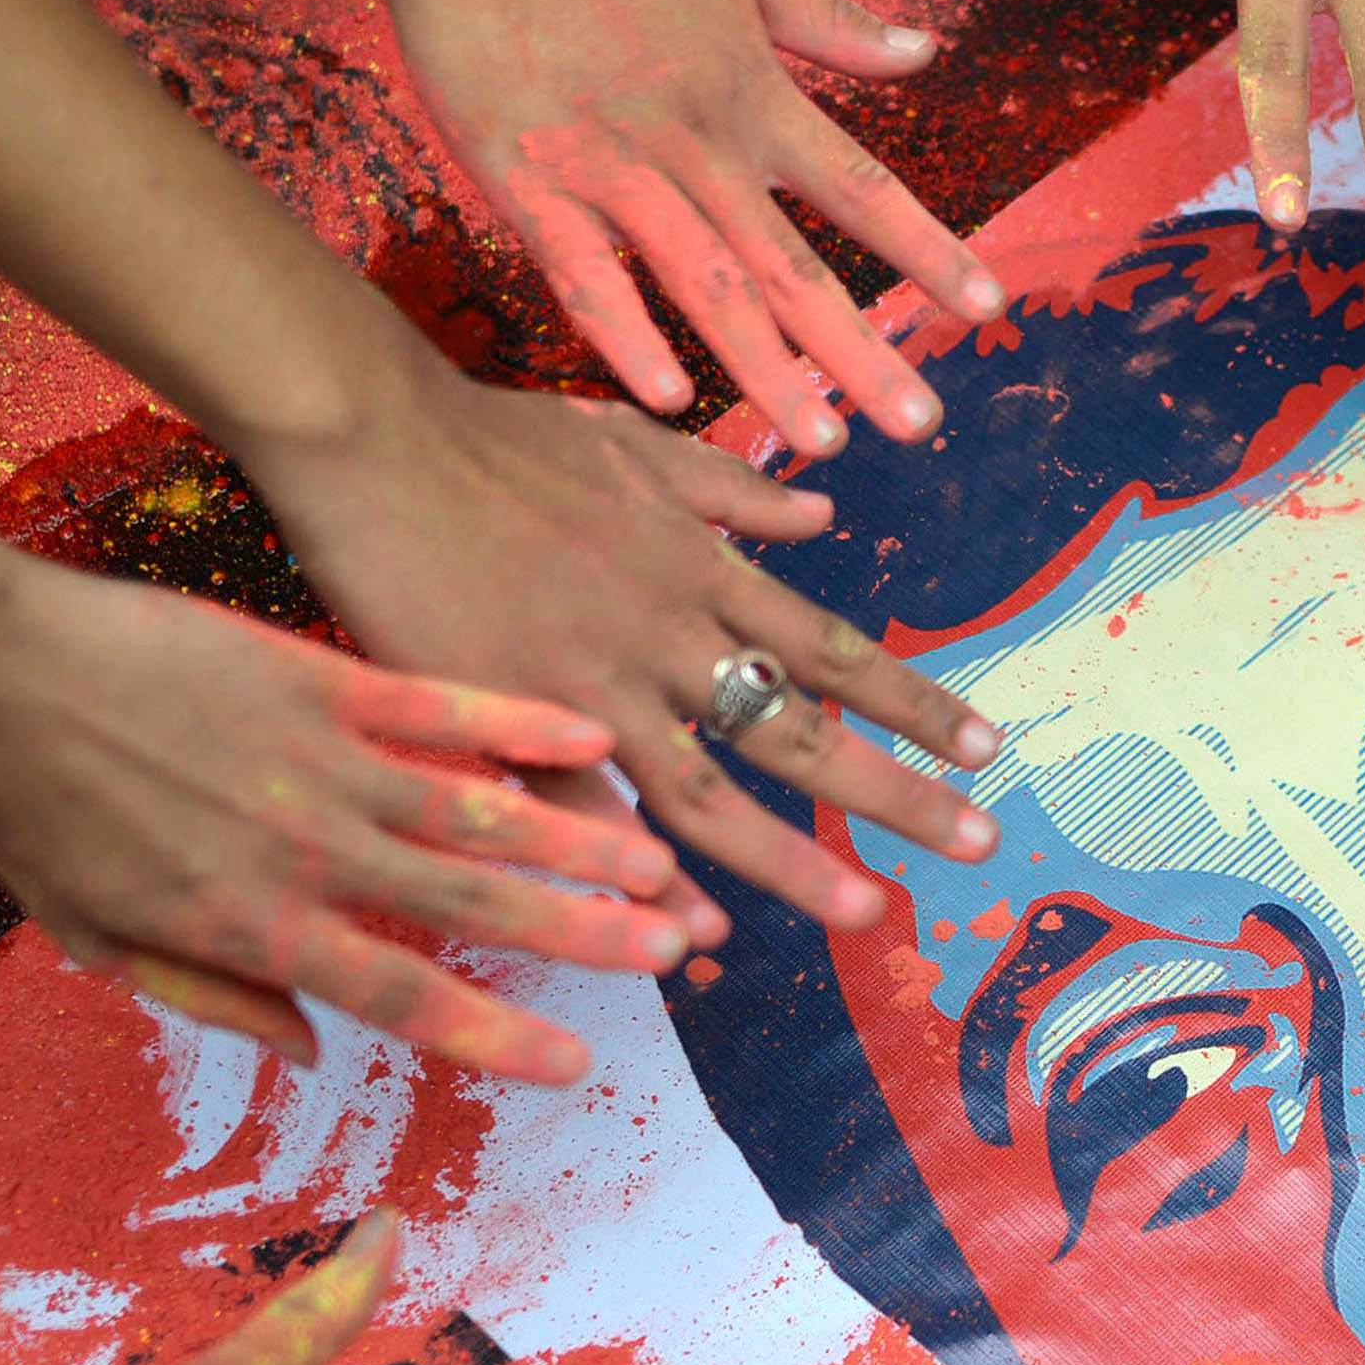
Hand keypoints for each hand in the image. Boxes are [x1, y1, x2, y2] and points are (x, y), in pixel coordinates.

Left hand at [0, 558, 680, 1082]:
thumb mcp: (96, 935)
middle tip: (671, 953)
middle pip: (471, 909)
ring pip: (477, 813)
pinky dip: (518, 724)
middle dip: (582, 936)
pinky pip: (440, 707)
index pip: (402, 997)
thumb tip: (313, 1054)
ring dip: (577, 841)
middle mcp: (311, 852)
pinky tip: (590, 738)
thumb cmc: (32, 807)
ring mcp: (326, 761)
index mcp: (255, 924)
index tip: (577, 1063)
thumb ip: (212, 996)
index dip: (496, 1035)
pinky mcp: (323, 681)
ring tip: (660, 862)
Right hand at [251, 372, 1002, 941]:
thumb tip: (821, 513)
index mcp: (700, 572)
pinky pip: (592, 808)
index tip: (985, 747)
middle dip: (895, 791)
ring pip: (712, 786)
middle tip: (979, 842)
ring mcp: (596, 683)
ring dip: (792, 859)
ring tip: (865, 913)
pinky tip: (686, 928)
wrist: (378, 437)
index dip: (913, 702)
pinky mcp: (514, 715)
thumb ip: (730, 489)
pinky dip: (639, 868)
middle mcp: (669, 635)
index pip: (833, 648)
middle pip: (800, 728)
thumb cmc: (500, 438)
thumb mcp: (638, 444)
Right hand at [367, 0, 1003, 449]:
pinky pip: (584, 273)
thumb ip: (832, 17)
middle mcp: (698, 144)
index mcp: (753, 95)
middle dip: (861, 352)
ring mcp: (613, 167)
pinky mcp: (527, 178)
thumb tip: (924, 52)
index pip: (862, 187)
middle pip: (796, 265)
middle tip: (922, 427)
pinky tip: (669, 400)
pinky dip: (626, 334)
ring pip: (706, 285)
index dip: (929, 250)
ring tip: (823, 442)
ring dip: (767, 368)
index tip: (988, 309)